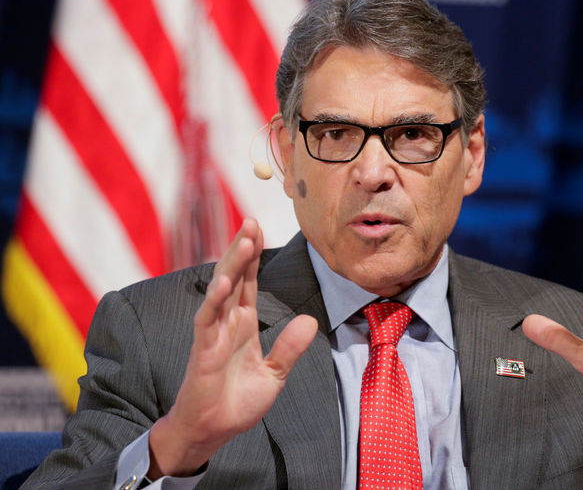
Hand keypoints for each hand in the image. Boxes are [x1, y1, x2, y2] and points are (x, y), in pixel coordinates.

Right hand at [148, 218, 317, 477]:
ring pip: (221, 291)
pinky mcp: (202, 351)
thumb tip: (310, 321)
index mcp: (243, 324)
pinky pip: (207, 321)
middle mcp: (227, 323)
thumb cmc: (237, 403)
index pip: (249, 282)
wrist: (213, 431)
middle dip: (243, 249)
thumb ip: (290, 348)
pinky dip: (214, 301)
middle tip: (252, 220)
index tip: (260, 229)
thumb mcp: (274, 374)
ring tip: (245, 241)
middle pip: (234, 277)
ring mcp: (213, 334)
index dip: (254, 257)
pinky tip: (223, 283)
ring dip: (232, 266)